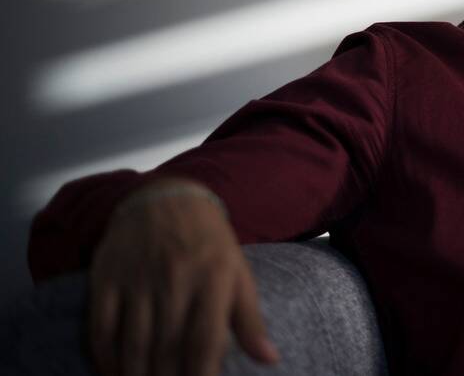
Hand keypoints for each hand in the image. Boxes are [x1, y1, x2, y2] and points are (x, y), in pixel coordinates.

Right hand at [88, 178, 279, 375]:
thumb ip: (250, 319)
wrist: (165, 199)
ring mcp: (137, 279)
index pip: (205, 340)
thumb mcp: (237, 273)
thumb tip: (269, 358)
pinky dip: (104, 357)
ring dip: (136, 374)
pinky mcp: (107, 278)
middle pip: (167, 347)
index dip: (201, 375)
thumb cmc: (209, 243)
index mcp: (213, 279)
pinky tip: (113, 372)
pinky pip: (100, 327)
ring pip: (133, 342)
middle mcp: (174, 279)